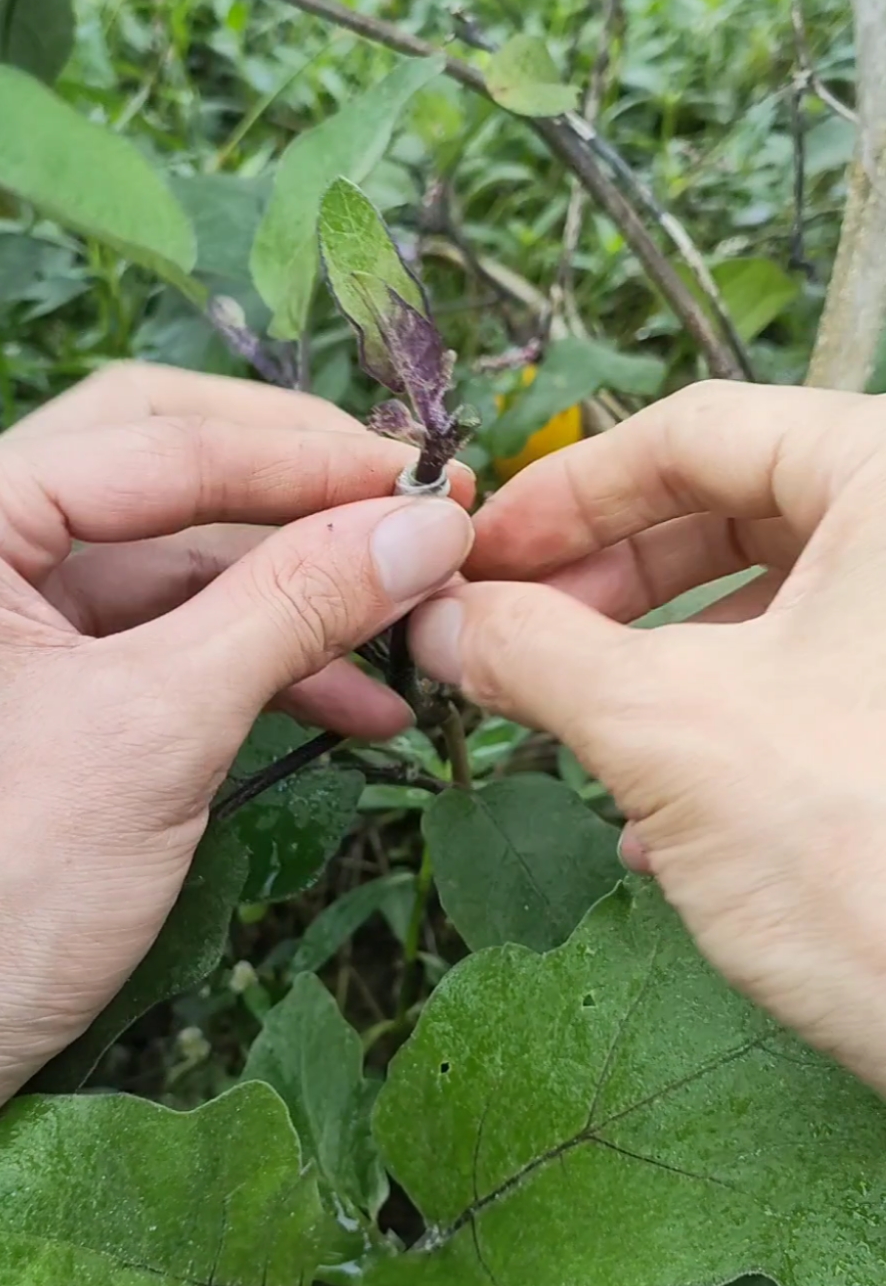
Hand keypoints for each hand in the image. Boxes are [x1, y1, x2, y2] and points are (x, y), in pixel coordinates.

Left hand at [0, 363, 473, 1265]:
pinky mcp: (1, 675)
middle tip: (420, 525)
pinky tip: (348, 703)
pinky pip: (140, 635)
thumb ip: (292, 607)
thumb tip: (422, 521)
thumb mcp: (156, 735)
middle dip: (297, 512)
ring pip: (161, 561)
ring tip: (410, 635)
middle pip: (157, 476)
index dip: (310, 463)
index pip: (156, 444)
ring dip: (286, 600)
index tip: (430, 480)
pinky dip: (239, 662)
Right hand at [410, 381, 885, 1090]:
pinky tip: (654, 817)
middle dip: (607, 583)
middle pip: (734, 508)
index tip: (485, 554)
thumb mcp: (667, 731)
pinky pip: (819, 676)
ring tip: (569, 729)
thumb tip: (443, 619)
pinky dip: (724, 722)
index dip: (568, 493)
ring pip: (771, 602)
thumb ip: (538, 653)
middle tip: (513, 636)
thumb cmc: (865, 855)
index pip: (699, 430)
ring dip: (653, 665)